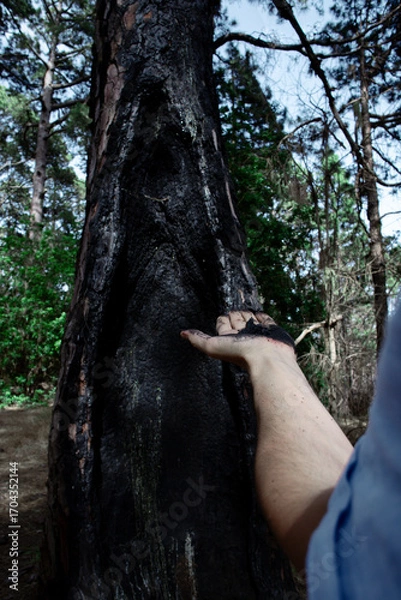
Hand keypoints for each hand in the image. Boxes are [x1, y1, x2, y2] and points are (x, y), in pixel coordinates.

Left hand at [180, 311, 295, 371]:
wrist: (267, 358)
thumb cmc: (240, 354)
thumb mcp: (212, 346)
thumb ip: (197, 339)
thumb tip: (182, 333)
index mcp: (229, 338)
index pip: (223, 324)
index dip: (222, 319)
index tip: (223, 315)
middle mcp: (243, 336)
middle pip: (236, 319)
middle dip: (235, 314)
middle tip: (234, 311)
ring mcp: (258, 333)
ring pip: (250, 318)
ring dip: (247, 313)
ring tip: (245, 309)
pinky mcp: (272, 330)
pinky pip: (265, 319)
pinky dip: (261, 315)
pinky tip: (258, 312)